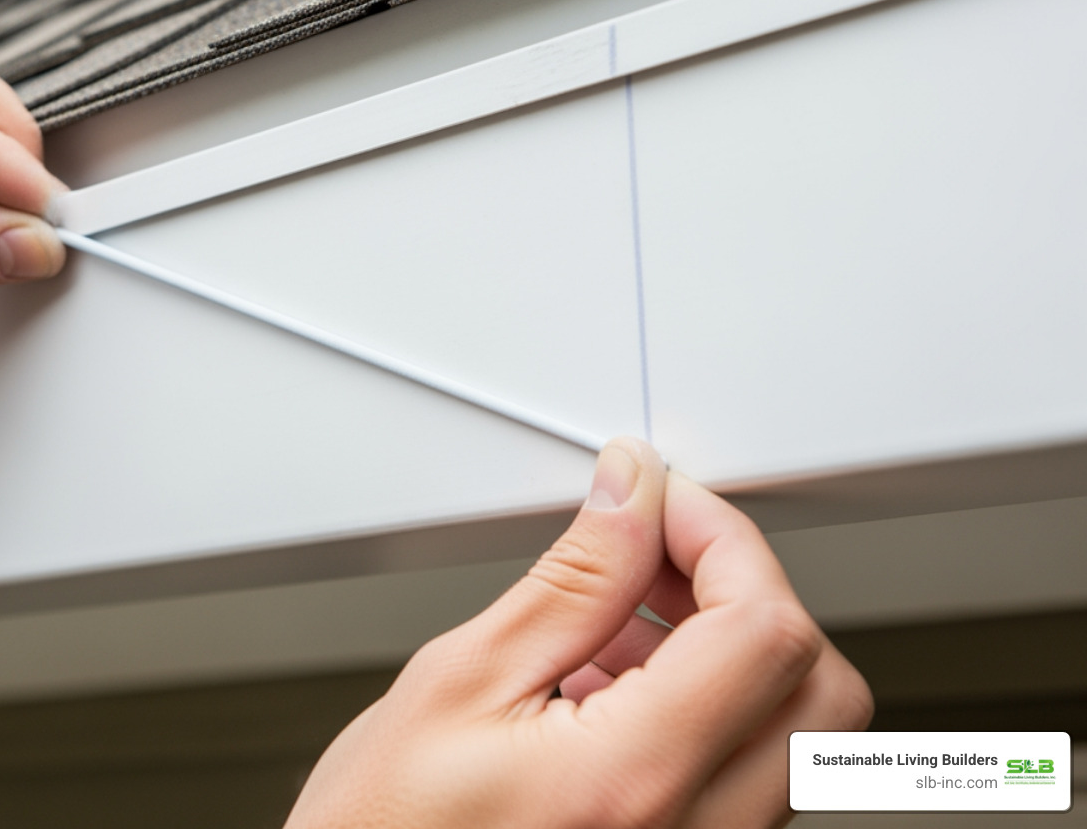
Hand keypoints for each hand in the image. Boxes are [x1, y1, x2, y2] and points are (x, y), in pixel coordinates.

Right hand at [286, 439, 872, 828]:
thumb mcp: (459, 680)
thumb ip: (571, 580)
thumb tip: (632, 496)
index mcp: (633, 783)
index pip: (762, 630)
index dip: (723, 540)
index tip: (661, 503)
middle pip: (820, 688)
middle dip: (747, 593)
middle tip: (656, 554)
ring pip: (795, 733)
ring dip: (728, 649)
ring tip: (612, 625)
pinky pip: (751, 777)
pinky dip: (708, 708)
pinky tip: (611, 688)